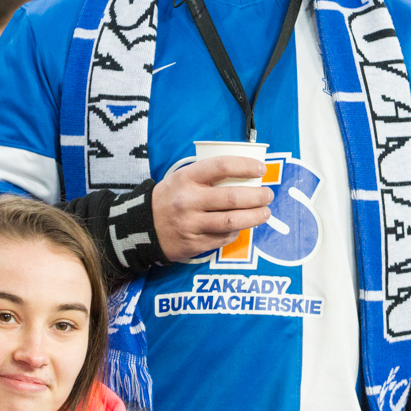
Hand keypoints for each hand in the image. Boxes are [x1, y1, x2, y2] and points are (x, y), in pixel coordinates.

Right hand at [151, 157, 273, 261]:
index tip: (260, 169)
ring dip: (255, 217)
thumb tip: (246, 174)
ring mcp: (191, 224)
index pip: (221, 166)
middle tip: (268, 195)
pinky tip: (241, 226)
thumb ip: (208, 176)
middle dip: (257, 196)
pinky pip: (224, 238)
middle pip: (232, 197)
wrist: (142, 227)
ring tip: (265, 213)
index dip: (245, 166)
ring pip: (232, 221)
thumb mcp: (182, 178)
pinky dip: (237, 232)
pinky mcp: (194, 244)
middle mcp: (189, 200)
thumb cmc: (170, 197)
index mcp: (187, 178)